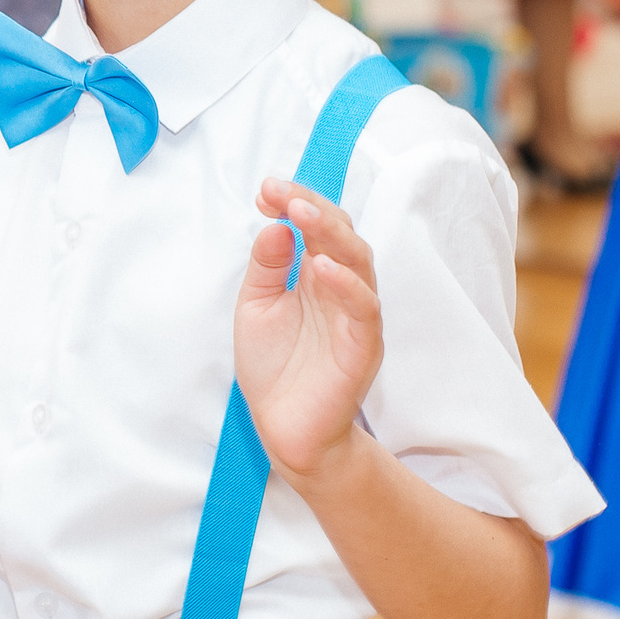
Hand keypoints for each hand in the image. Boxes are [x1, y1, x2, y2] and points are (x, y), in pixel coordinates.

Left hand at [231, 179, 384, 486]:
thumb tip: (275, 225)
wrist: (285, 428)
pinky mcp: (363, 345)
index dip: (295, 202)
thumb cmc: (274, 367)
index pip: (315, 226)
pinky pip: (363, 308)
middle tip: (283, 194)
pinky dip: (345, 285)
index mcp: (315, 275)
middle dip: (313, 207)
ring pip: (357, 262)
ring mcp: (354, 314)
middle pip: (340, 234)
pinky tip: (321, 268)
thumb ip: (267, 266)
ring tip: (303, 214)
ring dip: (331, 234)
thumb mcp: (256, 307)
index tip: (265, 190)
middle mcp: (340, 288)